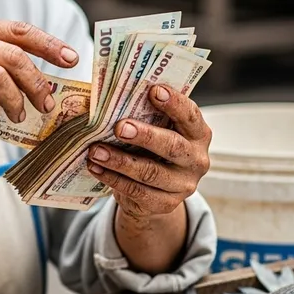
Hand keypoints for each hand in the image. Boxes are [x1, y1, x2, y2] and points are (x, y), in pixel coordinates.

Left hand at [87, 85, 211, 222]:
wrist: (156, 191)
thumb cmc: (154, 148)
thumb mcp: (159, 130)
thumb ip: (149, 115)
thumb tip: (118, 95)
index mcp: (198, 134)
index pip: (190, 115)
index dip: (174, 103)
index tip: (153, 90)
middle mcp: (196, 160)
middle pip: (172, 146)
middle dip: (145, 135)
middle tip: (119, 127)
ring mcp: (183, 185)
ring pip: (150, 172)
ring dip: (119, 161)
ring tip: (95, 150)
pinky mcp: (166, 204)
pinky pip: (137, 191)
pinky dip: (113, 178)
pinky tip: (95, 167)